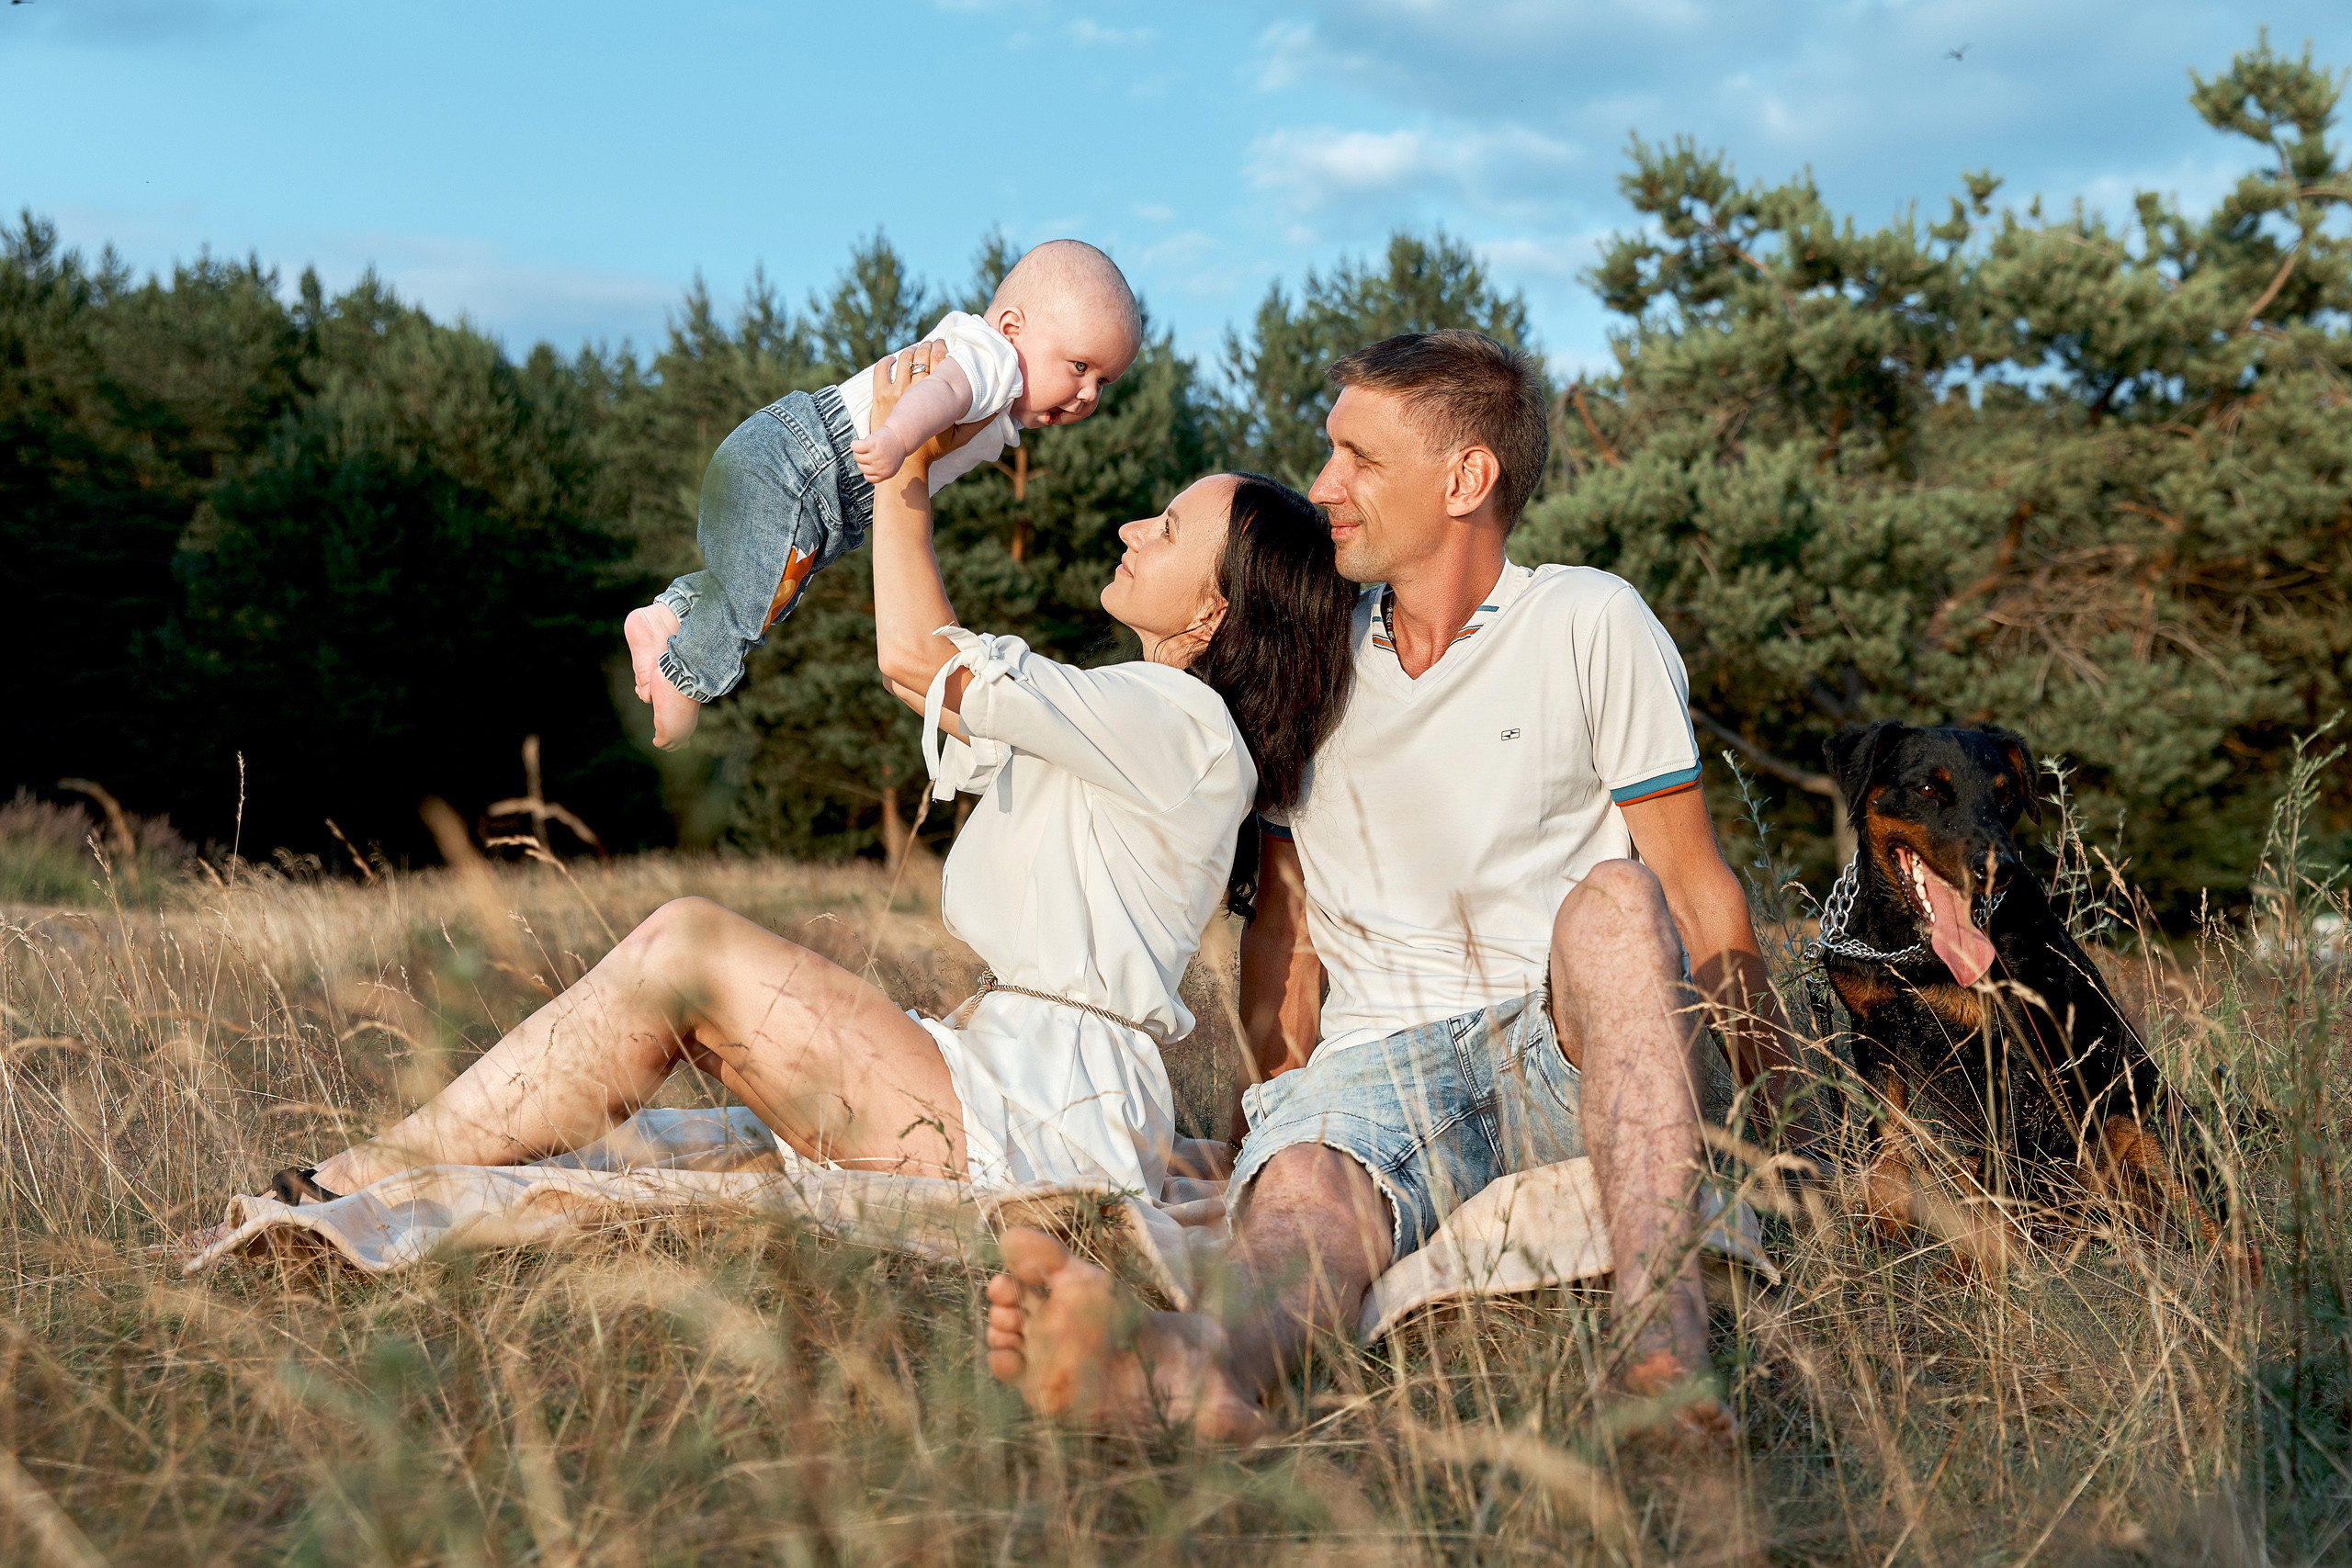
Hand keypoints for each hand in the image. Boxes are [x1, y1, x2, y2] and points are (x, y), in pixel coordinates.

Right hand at [853, 427, 910, 483]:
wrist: (902, 436)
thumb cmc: (893, 450)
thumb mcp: (889, 466)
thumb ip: (878, 472)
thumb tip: (864, 472)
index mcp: (885, 474)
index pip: (867, 477)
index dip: (868, 468)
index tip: (874, 460)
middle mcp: (881, 467)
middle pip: (860, 466)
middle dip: (864, 458)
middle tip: (873, 450)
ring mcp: (876, 456)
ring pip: (857, 456)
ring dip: (860, 450)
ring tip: (870, 446)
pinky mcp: (872, 444)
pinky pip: (855, 447)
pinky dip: (855, 444)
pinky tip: (860, 441)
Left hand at [867, 342, 983, 481]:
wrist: (902, 461)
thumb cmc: (933, 450)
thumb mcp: (960, 437)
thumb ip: (980, 422)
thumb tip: (1000, 408)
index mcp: (936, 395)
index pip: (941, 356)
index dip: (945, 347)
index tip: (947, 347)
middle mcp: (916, 389)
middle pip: (923, 353)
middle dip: (930, 345)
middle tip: (933, 347)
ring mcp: (895, 392)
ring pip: (904, 357)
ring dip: (911, 351)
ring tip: (916, 353)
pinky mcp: (879, 395)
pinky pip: (882, 368)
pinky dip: (887, 361)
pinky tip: (893, 361)